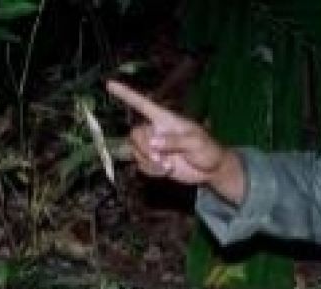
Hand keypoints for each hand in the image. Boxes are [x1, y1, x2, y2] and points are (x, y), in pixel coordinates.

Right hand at [105, 80, 245, 202]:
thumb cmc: (208, 150)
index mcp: (165, 119)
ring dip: (149, 161)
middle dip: (145, 149)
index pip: (142, 104)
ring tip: (167, 167)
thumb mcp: (196, 143)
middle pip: (135, 134)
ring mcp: (154, 147)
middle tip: (162, 160)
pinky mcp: (154, 162)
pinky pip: (141, 165)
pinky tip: (166, 171)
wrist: (211, 170)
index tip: (110, 84)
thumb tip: (154, 142)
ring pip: (135, 151)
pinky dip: (151, 170)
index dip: (126, 94)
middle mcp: (156, 131)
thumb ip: (175, 141)